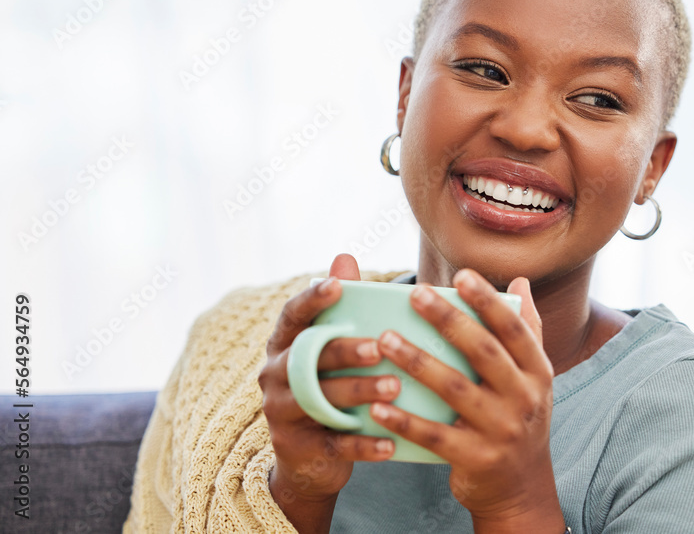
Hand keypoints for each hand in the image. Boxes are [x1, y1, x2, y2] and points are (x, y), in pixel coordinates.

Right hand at [258, 253, 399, 531]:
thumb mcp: (328, 349)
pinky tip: (391, 442)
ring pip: (321, 400)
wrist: (308, 460)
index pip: (292, 317)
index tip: (337, 286)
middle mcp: (275, 376)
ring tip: (394, 387)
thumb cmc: (328, 386)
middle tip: (380, 347)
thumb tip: (345, 256)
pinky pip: (333, 446)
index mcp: (284, 346)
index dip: (312, 300)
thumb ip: (340, 307)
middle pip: (309, 359)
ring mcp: (282, 413)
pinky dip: (363, 445)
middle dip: (345, 351)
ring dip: (359, 392)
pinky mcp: (298, 449)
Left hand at [369, 269, 565, 530]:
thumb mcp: (532, 378)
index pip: (514, 329)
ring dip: (418, 362)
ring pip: (455, 389)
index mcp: (537, 372)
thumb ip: (526, 330)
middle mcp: (524, 399)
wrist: (520, 487)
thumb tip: (520, 282)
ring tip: (385, 340)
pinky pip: (435, 436)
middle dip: (448, 320)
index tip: (461, 275)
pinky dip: (405, 421)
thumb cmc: (518, 417)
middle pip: (483, 352)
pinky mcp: (476, 459)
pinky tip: (378, 405)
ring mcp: (501, 431)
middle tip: (415, 294)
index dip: (488, 301)